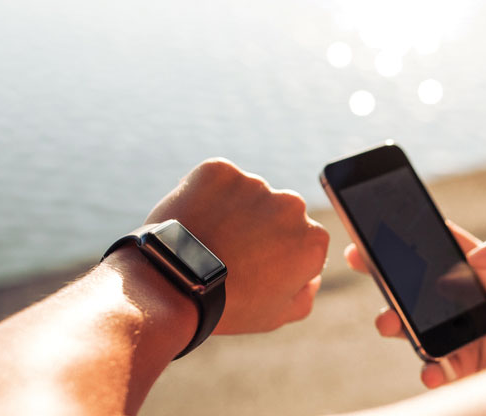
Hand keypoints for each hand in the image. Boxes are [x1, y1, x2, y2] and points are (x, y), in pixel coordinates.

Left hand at [144, 158, 329, 333]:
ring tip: (208, 239)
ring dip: (233, 210)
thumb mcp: (277, 314)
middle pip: (279, 212)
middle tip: (231, 252)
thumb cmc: (229, 306)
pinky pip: (218, 181)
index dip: (280, 254)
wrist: (173, 286)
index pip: (303, 240)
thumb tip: (311, 279)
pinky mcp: (220, 170)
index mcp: (312, 239)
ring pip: (247, 195)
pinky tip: (195, 221)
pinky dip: (207, 195)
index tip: (257, 267)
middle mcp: (291, 205)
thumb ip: (305, 295)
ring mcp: (255, 184)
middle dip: (261, 227)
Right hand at [345, 220, 485, 387]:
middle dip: (384, 273)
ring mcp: (464, 339)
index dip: (410, 234)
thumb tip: (472, 254)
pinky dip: (426, 368)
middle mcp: (470, 304)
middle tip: (358, 259)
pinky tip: (436, 366)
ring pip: (413, 326)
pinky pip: (431, 369)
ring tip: (388, 323)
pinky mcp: (465, 372)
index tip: (380, 224)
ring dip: (393, 322)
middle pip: (416, 284)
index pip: (441, 247)